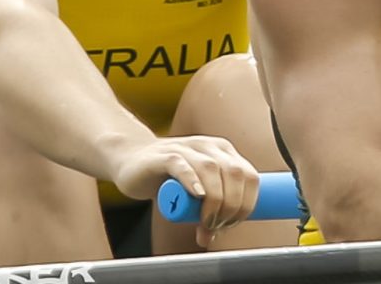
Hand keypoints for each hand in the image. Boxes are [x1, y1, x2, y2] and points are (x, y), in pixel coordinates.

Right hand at [113, 135, 259, 247]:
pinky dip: (193, 180)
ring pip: (211, 169)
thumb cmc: (167, 177)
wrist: (131, 161)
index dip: (247, 204)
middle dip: (232, 206)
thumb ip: (208, 208)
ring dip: (215, 201)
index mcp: (221, 151)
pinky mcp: (162, 155)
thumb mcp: (195, 191)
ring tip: (206, 221)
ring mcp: (183, 147)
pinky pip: (181, 164)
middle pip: (234, 173)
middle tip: (217, 226)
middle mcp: (206, 145)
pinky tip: (198, 195)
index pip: (249, 176)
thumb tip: (214, 235)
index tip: (233, 224)